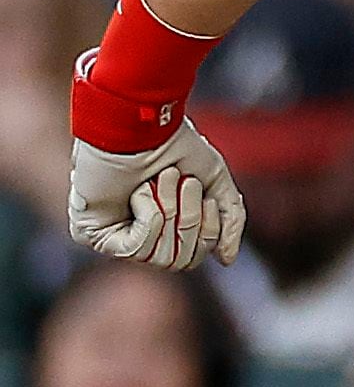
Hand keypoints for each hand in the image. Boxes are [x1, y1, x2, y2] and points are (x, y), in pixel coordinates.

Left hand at [68, 116, 243, 269]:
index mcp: (163, 228)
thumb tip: (226, 261)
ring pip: (159, 257)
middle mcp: (137, 236)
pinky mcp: (92, 233)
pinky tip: (138, 192)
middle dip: (188, 220)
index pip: (193, 257)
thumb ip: (229, 220)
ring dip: (169, 213)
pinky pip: (134, 248)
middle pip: (179, 262)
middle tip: (183, 183)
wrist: (139, 125)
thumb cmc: (171, 144)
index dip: (206, 233)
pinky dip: (148, 216)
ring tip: (158, 181)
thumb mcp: (213, 181)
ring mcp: (112, 236)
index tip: (203, 194)